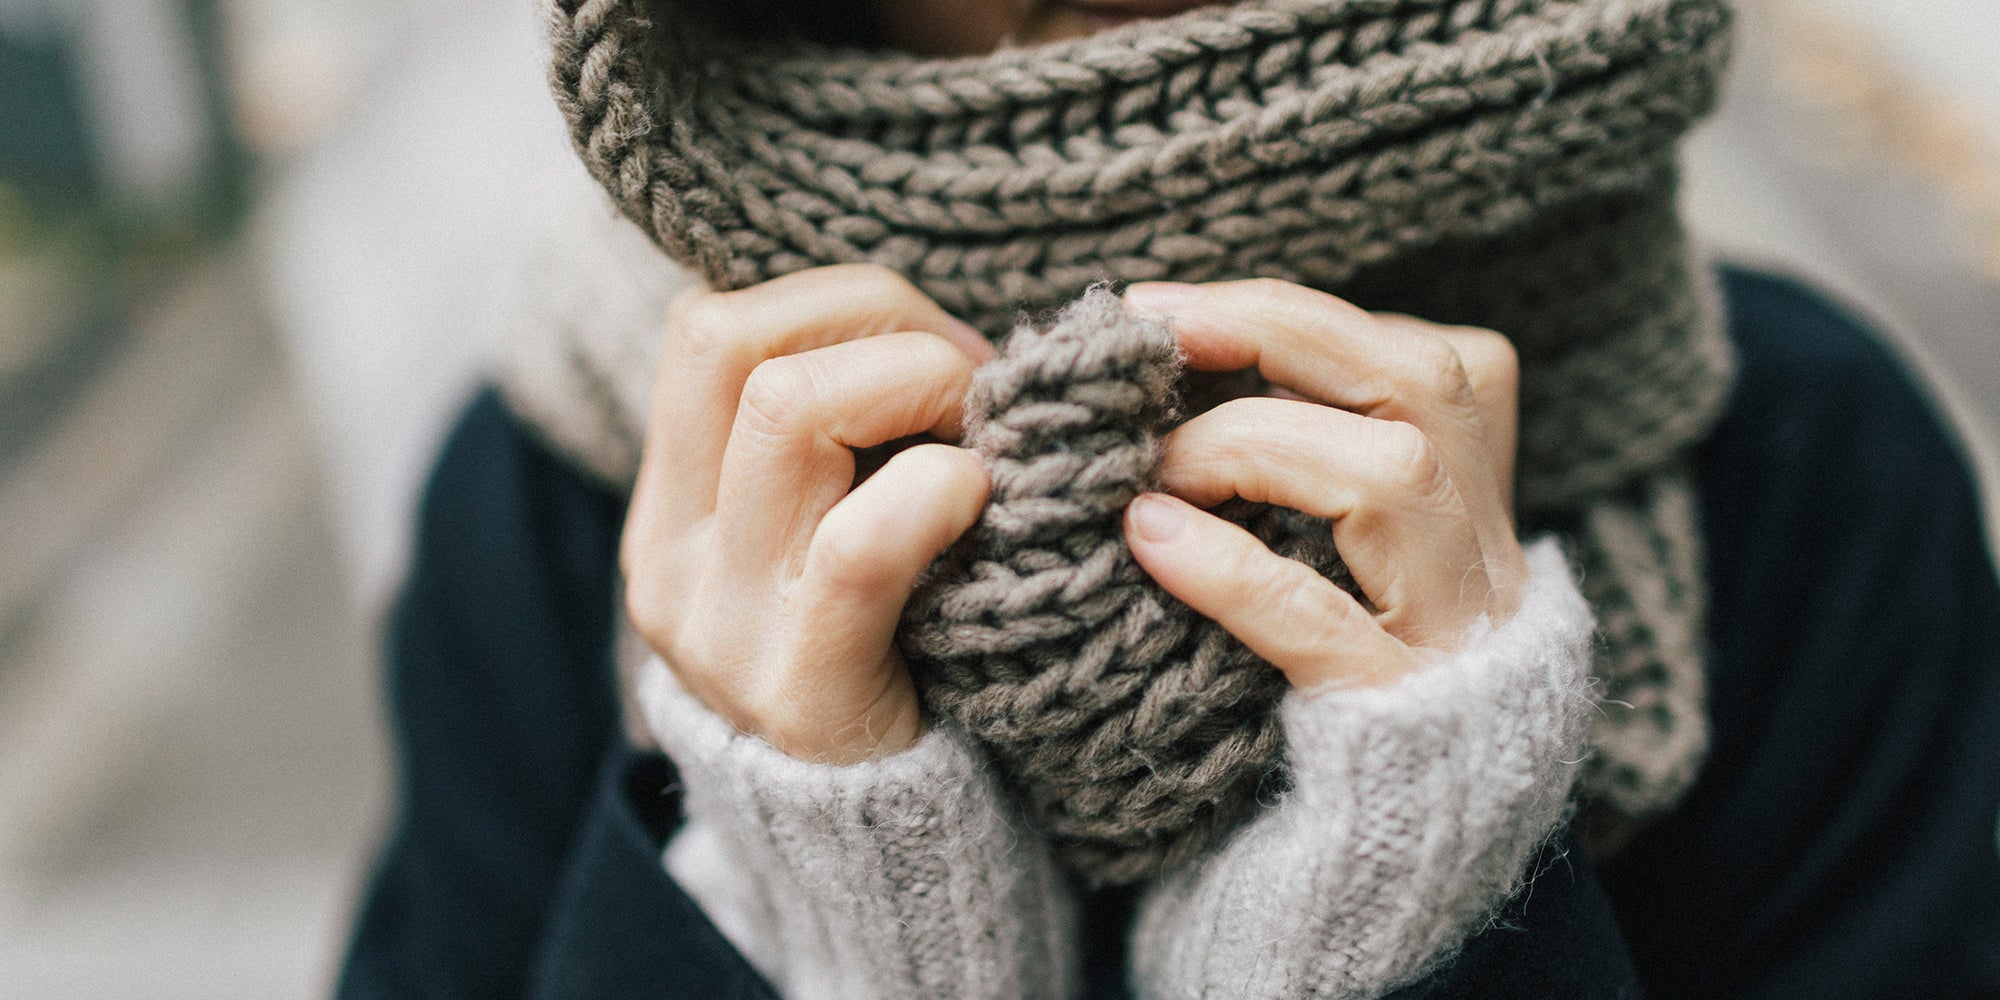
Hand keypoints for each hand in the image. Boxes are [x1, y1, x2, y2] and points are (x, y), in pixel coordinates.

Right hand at [621, 265, 995, 762]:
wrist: (872, 848)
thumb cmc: (881, 655)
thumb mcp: (819, 539)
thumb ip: (838, 443)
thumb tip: (929, 322)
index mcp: (670, 506)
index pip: (705, 326)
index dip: (833, 303)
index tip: (931, 346)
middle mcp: (672, 555)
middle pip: (733, 342)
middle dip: (880, 320)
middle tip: (970, 379)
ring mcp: (724, 622)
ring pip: (786, 410)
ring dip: (917, 384)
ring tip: (978, 440)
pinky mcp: (801, 684)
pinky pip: (861, 541)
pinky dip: (938, 489)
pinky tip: (980, 503)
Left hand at [1120, 279, 1527, 689]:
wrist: (1396, 865)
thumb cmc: (1334, 686)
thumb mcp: (1345, 565)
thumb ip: (1305, 467)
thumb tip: (1179, 365)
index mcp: (1476, 505)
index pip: (1427, 357)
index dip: (1296, 315)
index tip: (1169, 306)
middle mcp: (1486, 557)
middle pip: (1421, 384)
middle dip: (1279, 332)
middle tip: (1154, 329)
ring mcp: (1454, 637)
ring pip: (1393, 479)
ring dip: (1250, 446)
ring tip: (1148, 472)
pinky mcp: (1397, 721)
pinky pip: (1320, 624)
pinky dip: (1231, 570)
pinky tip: (1149, 542)